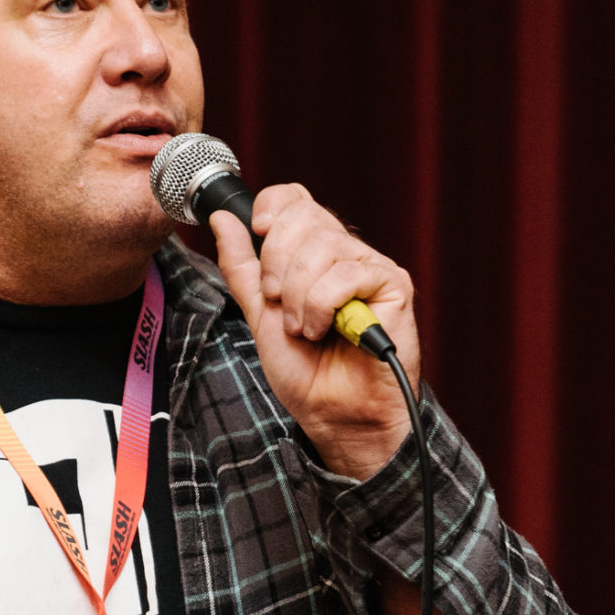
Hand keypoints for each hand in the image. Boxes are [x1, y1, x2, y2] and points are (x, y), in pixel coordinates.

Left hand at [207, 186, 421, 479]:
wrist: (333, 415)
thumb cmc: (305, 371)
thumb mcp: (258, 313)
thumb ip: (241, 266)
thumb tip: (221, 218)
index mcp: (313, 253)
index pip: (294, 199)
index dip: (271, 207)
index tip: (256, 232)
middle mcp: (344, 252)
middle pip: (304, 217)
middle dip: (276, 262)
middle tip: (277, 303)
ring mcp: (370, 266)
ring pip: (322, 247)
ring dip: (298, 296)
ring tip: (305, 329)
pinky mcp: (393, 284)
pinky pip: (346, 274)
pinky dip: (322, 307)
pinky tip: (327, 331)